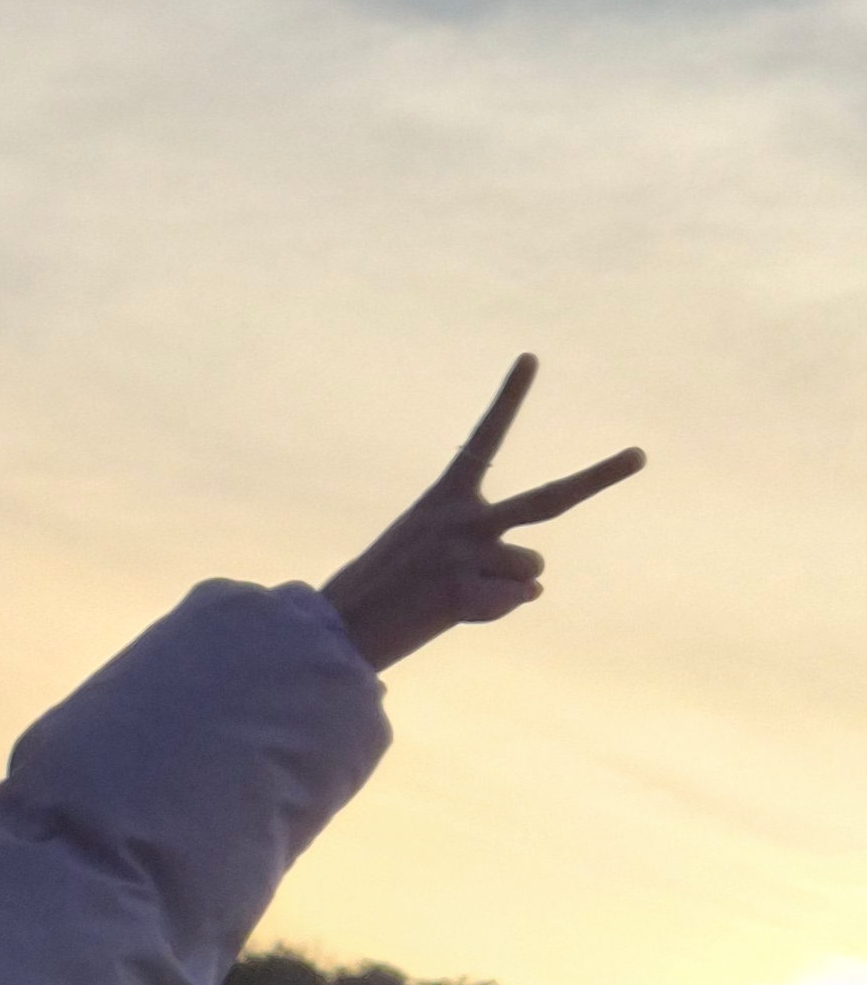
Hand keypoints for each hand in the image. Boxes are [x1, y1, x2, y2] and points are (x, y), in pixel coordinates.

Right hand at [323, 358, 644, 670]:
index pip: (484, 439)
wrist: (342, 627)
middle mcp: (461, 517)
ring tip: (462, 594)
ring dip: (512, 587)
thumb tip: (539, 586)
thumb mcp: (434, 555)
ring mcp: (465, 552)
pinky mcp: (463, 590)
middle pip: (550, 499)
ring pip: (533, 567)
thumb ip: (491, 556)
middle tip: (641, 455)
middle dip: (601, 477)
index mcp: (446, 497)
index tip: (530, 357)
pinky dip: (494, 612)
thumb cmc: (387, 590)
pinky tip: (453, 613)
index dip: (508, 398)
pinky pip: (516, 600)